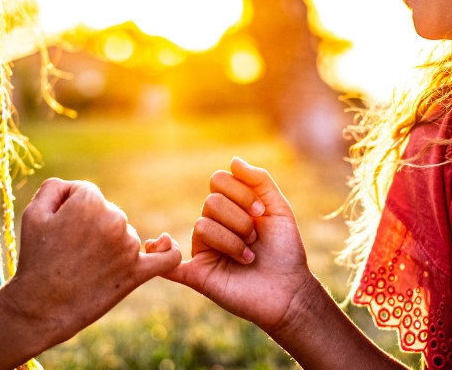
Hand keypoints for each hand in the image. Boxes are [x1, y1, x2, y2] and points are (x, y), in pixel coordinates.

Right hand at [3, 178, 180, 345]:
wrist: (40, 307)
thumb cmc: (35, 258)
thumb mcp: (33, 213)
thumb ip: (55, 187)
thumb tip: (75, 188)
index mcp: (90, 201)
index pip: (87, 193)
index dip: (69, 210)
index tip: (58, 230)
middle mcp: (114, 220)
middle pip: (107, 212)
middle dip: (90, 226)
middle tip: (68, 251)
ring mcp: (128, 247)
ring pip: (123, 233)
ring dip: (108, 245)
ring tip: (84, 266)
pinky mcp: (137, 273)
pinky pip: (165, 258)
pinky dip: (167, 251)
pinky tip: (164, 245)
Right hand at [157, 157, 314, 333]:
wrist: (290, 291)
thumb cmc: (285, 250)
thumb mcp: (278, 209)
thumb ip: (259, 181)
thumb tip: (233, 160)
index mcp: (229, 207)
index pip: (218, 180)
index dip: (240, 192)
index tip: (261, 213)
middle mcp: (213, 225)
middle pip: (211, 203)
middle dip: (240, 220)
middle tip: (256, 238)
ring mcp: (204, 250)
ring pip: (201, 226)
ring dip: (232, 241)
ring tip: (249, 257)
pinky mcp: (198, 275)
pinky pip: (170, 265)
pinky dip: (161, 255)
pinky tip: (162, 246)